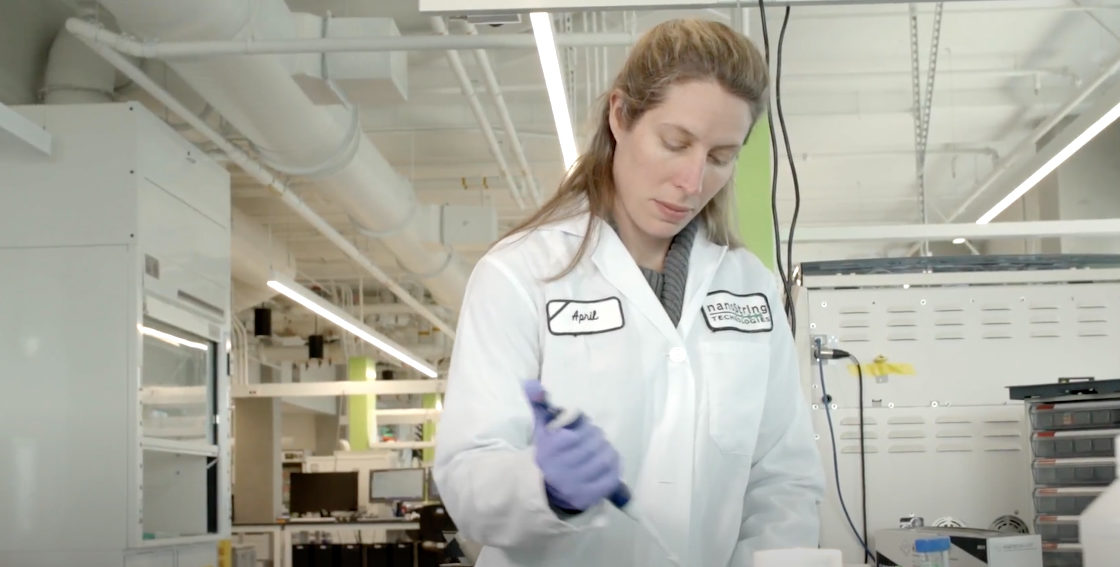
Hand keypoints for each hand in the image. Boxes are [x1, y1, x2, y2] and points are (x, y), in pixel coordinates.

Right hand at [523, 381, 621, 511]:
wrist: (544, 488)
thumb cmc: (548, 452)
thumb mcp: (541, 428)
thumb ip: (538, 404)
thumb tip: (530, 383)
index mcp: (551, 449)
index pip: (583, 429)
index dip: (583, 427)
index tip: (578, 430)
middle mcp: (562, 468)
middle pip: (596, 441)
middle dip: (595, 437)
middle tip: (591, 440)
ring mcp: (576, 485)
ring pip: (607, 457)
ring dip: (606, 450)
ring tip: (598, 451)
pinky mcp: (588, 497)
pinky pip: (612, 477)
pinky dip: (613, 468)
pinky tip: (604, 465)